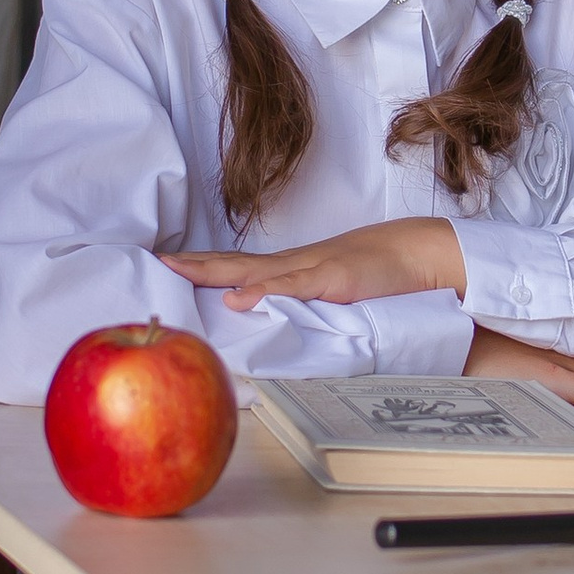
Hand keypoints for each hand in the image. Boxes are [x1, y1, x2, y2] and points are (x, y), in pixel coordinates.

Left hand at [162, 219, 467, 309]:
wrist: (417, 253)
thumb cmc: (378, 274)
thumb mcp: (333, 294)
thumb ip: (305, 305)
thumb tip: (275, 320)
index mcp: (290, 270)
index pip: (237, 267)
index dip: (202, 266)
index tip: (166, 265)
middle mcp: (293, 265)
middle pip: (233, 263)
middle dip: (193, 265)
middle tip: (155, 263)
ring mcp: (310, 269)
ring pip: (253, 270)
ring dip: (214, 271)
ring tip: (179, 270)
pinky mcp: (331, 279)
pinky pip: (291, 287)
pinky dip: (262, 291)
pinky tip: (238, 298)